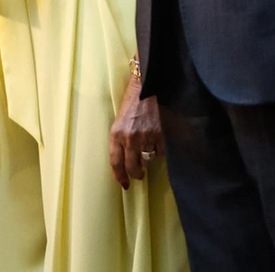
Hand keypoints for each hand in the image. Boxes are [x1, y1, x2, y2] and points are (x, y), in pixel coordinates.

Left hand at [109, 73, 164, 188]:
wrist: (144, 90)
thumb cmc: (129, 106)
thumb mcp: (118, 122)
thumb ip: (120, 140)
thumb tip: (124, 161)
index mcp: (116, 134)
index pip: (115, 162)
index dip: (119, 176)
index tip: (124, 184)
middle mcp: (129, 137)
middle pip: (132, 167)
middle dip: (135, 174)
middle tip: (138, 175)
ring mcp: (144, 137)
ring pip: (146, 160)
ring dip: (147, 161)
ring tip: (145, 155)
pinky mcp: (158, 134)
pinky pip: (159, 152)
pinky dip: (157, 152)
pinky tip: (155, 145)